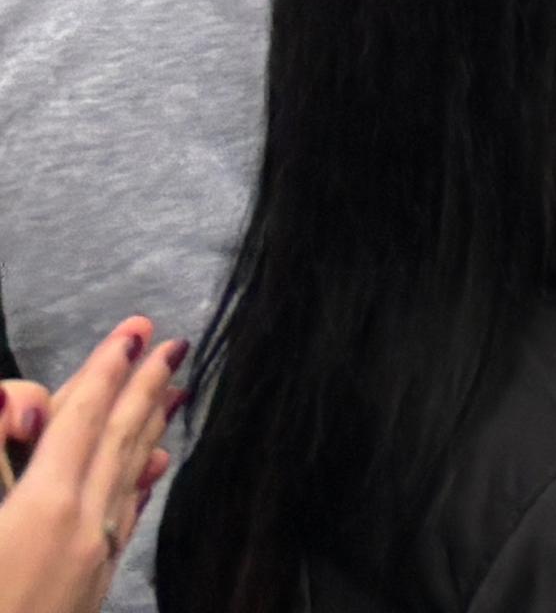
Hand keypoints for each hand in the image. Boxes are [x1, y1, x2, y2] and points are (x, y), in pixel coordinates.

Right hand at [0, 322, 179, 612]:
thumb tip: (21, 404)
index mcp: (41, 511)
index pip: (80, 421)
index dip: (105, 370)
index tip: (134, 329)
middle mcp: (79, 532)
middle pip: (116, 442)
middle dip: (142, 388)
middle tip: (171, 343)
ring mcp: (88, 565)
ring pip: (126, 480)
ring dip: (148, 430)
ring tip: (173, 391)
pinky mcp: (87, 594)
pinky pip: (123, 521)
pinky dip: (139, 485)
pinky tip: (154, 470)